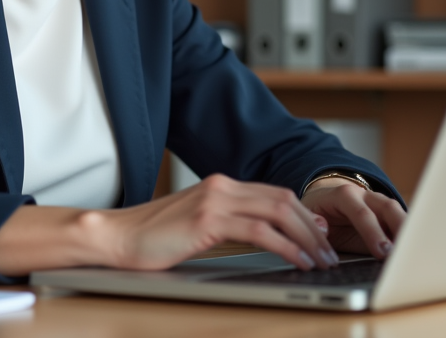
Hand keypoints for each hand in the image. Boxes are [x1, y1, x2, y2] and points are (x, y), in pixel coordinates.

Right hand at [96, 173, 339, 271]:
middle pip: (283, 199)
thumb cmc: (152, 238)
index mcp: (220, 185)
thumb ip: (228, 223)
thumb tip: (265, 236)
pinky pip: (260, 231)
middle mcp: (221, 186)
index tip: (321, 235)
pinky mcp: (208, 219)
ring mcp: (215, 200)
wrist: (116, 237)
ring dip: (306, 238)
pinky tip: (297, 260)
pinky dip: (286, 246)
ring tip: (321, 260)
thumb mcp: (196, 225)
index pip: (274, 193)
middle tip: (329, 252)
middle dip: (311, 227)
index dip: (303, 214)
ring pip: (278, 212)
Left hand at [300, 180, 405, 258]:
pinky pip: (400, 222)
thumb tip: (324, 229)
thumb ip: (314, 222)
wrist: (324, 202)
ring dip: (407, 231)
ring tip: (413, 253)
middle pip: (387, 207)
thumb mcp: (309, 216)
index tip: (381, 252)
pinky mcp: (386, 215)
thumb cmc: (318, 213)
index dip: (372, 232)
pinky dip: (408, 235)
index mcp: (343, 195)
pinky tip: (413, 251)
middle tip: (402, 253)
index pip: (360, 212)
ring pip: (398, 212)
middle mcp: (364, 196)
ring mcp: (378, 203)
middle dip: (397, 229)